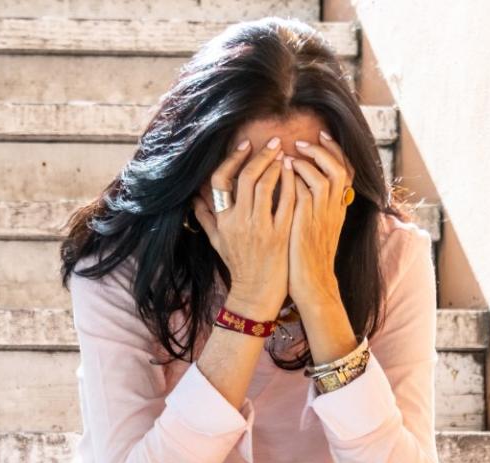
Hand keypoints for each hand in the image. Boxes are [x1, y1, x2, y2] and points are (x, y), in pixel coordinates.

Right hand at [192, 137, 296, 319]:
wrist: (256, 293)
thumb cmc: (238, 266)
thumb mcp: (217, 242)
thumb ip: (206, 218)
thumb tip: (194, 199)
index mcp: (223, 220)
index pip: (220, 182)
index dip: (231, 160)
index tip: (244, 146)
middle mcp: (239, 221)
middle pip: (247, 178)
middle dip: (261, 155)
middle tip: (273, 142)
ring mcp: (260, 228)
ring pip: (267, 185)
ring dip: (276, 165)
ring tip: (284, 153)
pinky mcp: (280, 234)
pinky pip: (287, 202)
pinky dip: (291, 183)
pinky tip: (295, 173)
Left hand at [284, 131, 355, 307]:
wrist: (311, 285)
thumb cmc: (308, 260)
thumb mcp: (318, 230)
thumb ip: (316, 208)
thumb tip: (305, 187)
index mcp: (338, 210)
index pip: (346, 172)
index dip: (336, 151)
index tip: (322, 136)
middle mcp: (335, 210)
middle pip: (341, 169)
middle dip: (324, 149)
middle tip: (305, 140)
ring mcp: (323, 216)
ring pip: (327, 176)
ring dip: (309, 160)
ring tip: (292, 153)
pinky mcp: (308, 223)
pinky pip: (305, 191)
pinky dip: (296, 177)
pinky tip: (284, 170)